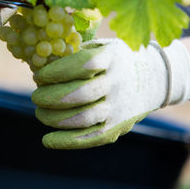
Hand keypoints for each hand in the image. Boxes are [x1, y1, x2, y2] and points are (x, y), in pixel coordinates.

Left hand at [32, 38, 189, 148]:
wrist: (154, 79)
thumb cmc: (116, 60)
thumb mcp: (103, 47)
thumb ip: (76, 52)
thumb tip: (39, 63)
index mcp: (112, 58)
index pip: (83, 65)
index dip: (57, 71)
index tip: (39, 75)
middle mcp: (118, 83)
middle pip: (81, 94)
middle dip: (51, 97)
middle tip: (36, 96)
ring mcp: (119, 107)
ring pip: (83, 118)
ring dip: (54, 119)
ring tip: (40, 112)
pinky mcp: (117, 127)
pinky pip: (90, 138)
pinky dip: (66, 141)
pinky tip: (47, 140)